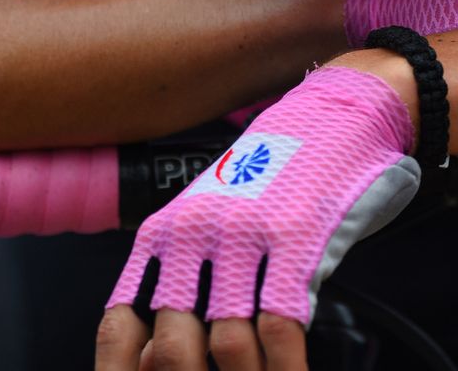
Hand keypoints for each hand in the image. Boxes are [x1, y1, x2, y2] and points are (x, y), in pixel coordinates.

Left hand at [97, 66, 418, 370]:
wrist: (336, 112)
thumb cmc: (279, 170)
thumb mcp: (214, 212)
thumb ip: (186, 269)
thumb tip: (159, 351)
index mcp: (164, 234)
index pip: (121, 327)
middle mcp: (194, 235)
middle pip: (171, 348)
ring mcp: (245, 236)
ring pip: (227, 344)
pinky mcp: (296, 238)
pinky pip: (281, 324)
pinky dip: (285, 366)